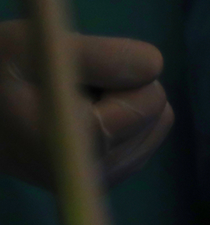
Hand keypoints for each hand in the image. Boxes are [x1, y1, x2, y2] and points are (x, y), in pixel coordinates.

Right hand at [0, 21, 172, 188]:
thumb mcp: (37, 44)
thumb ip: (104, 56)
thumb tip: (155, 67)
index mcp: (71, 147)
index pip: (150, 99)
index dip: (118, 69)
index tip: (74, 71)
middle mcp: (88, 176)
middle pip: (157, 108)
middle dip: (121, 86)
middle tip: (69, 85)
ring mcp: (101, 180)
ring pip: (156, 118)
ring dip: (120, 99)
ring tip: (69, 98)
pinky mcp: (108, 176)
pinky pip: (148, 130)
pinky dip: (121, 114)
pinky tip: (78, 114)